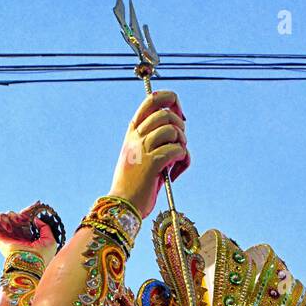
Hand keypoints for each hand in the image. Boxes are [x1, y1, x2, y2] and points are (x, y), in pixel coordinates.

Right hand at [0, 201, 61, 262]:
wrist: (29, 263)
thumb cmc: (41, 255)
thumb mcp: (50, 240)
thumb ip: (45, 227)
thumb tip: (35, 219)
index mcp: (28, 237)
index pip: (28, 220)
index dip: (31, 211)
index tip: (37, 204)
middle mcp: (17, 235)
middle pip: (17, 217)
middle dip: (23, 213)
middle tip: (26, 217)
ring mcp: (7, 235)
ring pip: (6, 217)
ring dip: (12, 215)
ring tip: (19, 222)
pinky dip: (1, 217)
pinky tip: (10, 225)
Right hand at [109, 90, 188, 217]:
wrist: (123, 206)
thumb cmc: (134, 184)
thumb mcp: (139, 155)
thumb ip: (154, 140)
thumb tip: (178, 130)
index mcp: (132, 132)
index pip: (152, 99)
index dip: (170, 100)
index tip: (179, 115)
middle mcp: (136, 137)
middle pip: (166, 114)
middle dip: (180, 127)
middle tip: (179, 144)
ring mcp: (142, 149)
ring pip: (173, 131)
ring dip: (182, 144)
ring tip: (177, 159)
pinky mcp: (152, 164)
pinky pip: (177, 150)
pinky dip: (182, 159)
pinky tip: (175, 171)